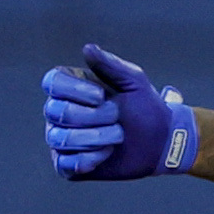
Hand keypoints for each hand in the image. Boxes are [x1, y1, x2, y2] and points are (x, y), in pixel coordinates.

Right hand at [43, 41, 197, 181]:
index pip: (52, 83)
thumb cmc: (146, 107)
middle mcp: (59, 113)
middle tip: (117, 117)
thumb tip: (88, 48)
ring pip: (61, 139)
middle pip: (57, 112)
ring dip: (96, 137)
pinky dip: (90, 159)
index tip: (102, 95)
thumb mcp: (133, 81)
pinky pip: (66, 163)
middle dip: (94, 116)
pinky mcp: (67, 165)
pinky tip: (107, 153)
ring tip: (118, 136)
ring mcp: (61, 140)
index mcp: (71, 88)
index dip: (74, 90)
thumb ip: (110, 65)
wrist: (161, 142)